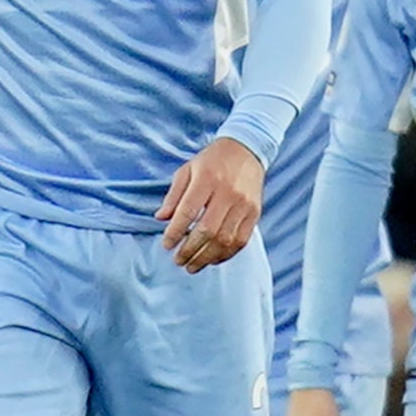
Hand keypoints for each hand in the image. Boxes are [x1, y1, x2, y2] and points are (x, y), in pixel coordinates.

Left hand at [156, 136, 264, 271]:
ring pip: (225, 239)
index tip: (166, 245)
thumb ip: (173, 195)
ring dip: (206, 257)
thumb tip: (160, 219)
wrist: (247, 149)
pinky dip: (226, 254)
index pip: (188, 212)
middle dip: (189, 250)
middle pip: (207, 230)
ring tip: (192, 266)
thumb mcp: (187, 170)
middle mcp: (228, 193)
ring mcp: (244, 204)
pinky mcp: (255, 212)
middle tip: (177, 260)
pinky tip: (212, 259)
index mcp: (207, 179)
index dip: (175, 232)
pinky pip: (241, 240)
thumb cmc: (212, 161)